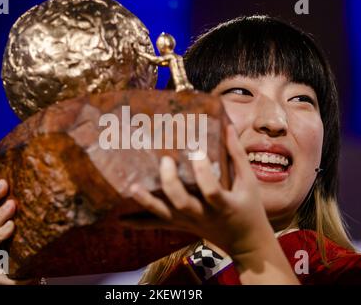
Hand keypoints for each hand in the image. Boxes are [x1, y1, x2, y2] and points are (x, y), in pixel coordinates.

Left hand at [121, 124, 274, 257]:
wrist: (245, 242)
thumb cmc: (249, 208)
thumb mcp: (248, 182)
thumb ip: (237, 155)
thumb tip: (227, 126)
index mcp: (223, 205)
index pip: (212, 191)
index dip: (203, 172)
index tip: (197, 152)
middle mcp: (203, 216)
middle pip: (182, 203)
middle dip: (170, 183)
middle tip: (165, 160)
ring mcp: (189, 223)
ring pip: (165, 215)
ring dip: (147, 202)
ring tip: (132, 187)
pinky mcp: (181, 226)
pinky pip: (158, 225)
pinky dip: (139, 223)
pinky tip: (120, 220)